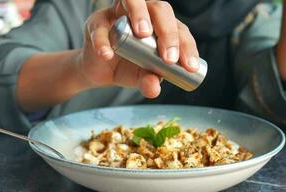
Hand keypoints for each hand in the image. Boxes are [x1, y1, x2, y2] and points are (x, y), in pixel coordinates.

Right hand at [79, 0, 199, 97]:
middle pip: (159, 8)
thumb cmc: (126, 67)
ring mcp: (118, 14)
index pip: (178, 28)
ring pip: (132, 0)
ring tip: (143, 33)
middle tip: (169, 58)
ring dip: (139, 14)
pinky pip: (100, 27)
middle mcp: (142, 13)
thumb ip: (149, 80)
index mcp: (160, 26)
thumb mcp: (140, 76)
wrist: (99, 71)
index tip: (189, 66)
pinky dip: (103, 41)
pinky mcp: (96, 22)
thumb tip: (154, 89)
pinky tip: (107, 55)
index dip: (185, 45)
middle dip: (168, 31)